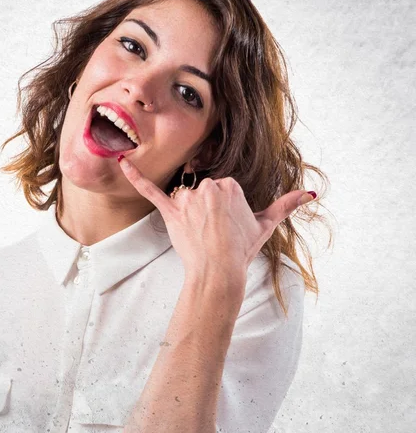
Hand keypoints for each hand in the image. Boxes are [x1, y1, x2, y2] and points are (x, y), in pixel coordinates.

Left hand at [118, 156, 315, 281]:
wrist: (219, 271)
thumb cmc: (241, 248)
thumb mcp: (266, 225)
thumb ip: (286, 204)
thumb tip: (310, 194)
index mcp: (229, 186)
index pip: (223, 188)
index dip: (225, 209)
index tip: (228, 225)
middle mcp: (207, 187)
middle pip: (204, 191)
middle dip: (209, 210)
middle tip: (215, 232)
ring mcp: (188, 200)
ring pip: (186, 197)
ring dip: (190, 213)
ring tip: (199, 234)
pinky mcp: (171, 212)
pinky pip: (151, 191)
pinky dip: (135, 177)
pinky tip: (122, 162)